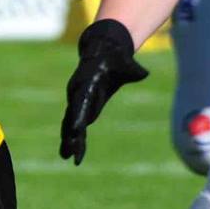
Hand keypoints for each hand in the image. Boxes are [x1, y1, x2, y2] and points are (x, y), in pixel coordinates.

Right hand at [60, 17, 146, 162]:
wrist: (102, 52)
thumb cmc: (117, 59)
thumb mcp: (127, 65)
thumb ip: (133, 70)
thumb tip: (142, 73)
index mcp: (87, 84)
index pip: (81, 103)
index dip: (78, 117)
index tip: (76, 131)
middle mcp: (78, 94)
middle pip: (73, 118)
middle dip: (71, 135)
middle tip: (70, 152)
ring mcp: (77, 100)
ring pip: (70, 123)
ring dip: (69, 141)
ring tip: (66, 157)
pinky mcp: (81, 106)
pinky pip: (76, 124)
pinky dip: (75, 138)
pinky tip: (73, 152)